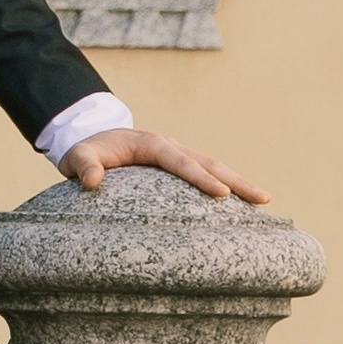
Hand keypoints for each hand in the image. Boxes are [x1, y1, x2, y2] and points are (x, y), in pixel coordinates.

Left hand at [61, 125, 270, 205]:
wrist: (89, 137)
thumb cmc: (86, 149)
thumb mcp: (78, 156)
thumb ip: (83, 166)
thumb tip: (92, 181)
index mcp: (152, 144)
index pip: (181, 162)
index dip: (202, 178)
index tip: (222, 194)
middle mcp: (170, 147)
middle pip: (208, 163)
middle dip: (236, 180)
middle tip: (262, 198)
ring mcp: (177, 155)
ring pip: (212, 168)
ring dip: (238, 183)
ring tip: (263, 201)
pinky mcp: (177, 167)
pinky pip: (205, 175)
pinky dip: (224, 186)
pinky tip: (240, 206)